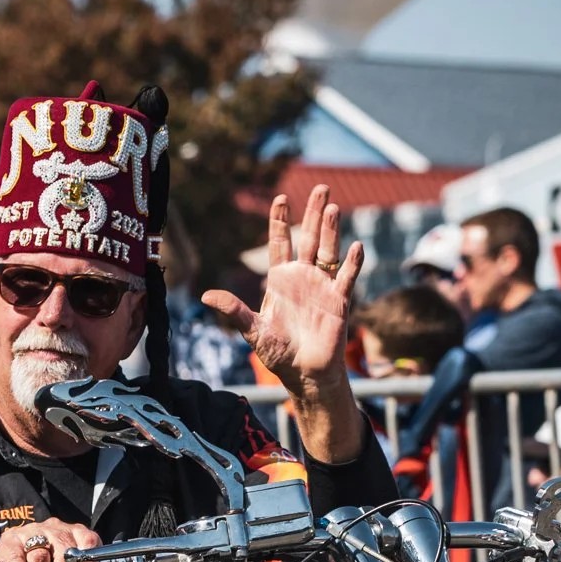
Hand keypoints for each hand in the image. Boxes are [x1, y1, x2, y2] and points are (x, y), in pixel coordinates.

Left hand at [204, 184, 364, 395]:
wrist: (304, 373)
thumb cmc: (278, 353)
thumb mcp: (252, 330)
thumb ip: (233, 310)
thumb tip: (205, 295)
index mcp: (280, 280)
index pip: (279, 243)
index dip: (280, 221)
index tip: (281, 198)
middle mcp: (303, 277)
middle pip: (308, 238)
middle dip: (313, 213)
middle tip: (321, 188)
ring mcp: (322, 286)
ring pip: (328, 251)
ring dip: (331, 230)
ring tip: (333, 207)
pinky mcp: (339, 301)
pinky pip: (346, 277)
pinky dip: (351, 263)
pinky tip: (355, 246)